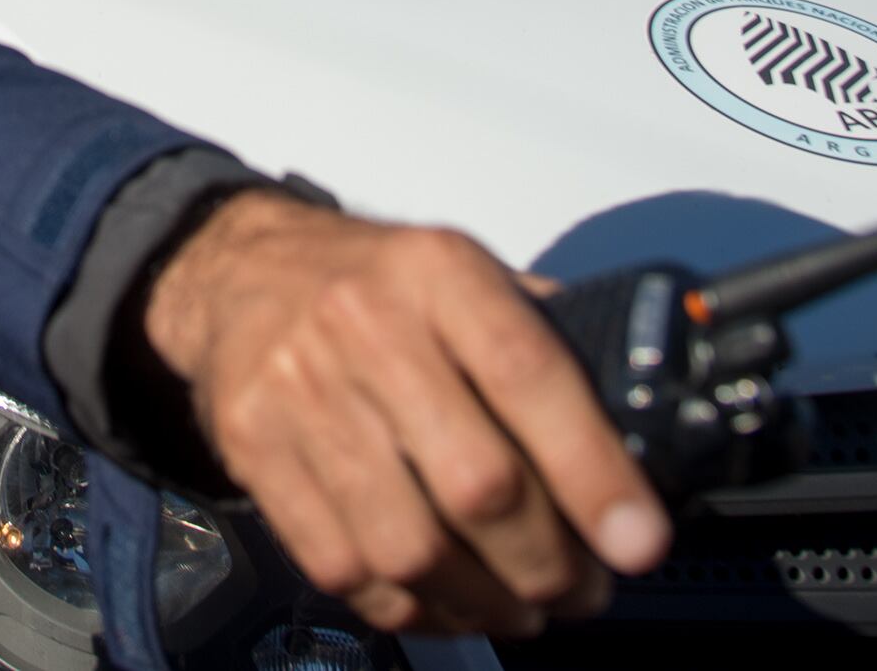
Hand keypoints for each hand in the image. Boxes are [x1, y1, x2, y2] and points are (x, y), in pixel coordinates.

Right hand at [144, 191, 668, 636]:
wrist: (238, 271)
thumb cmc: (373, 281)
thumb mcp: (463, 268)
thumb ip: (539, 338)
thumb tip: (631, 433)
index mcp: (438, 271)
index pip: (529, 376)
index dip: (593, 472)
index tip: (638, 540)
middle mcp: (365, 326)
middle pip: (476, 482)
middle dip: (547, 562)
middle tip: (583, 588)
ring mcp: (301, 393)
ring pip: (410, 544)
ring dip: (484, 600)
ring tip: (522, 607)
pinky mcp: (256, 452)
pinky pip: (343, 565)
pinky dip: (408, 607)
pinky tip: (446, 602)